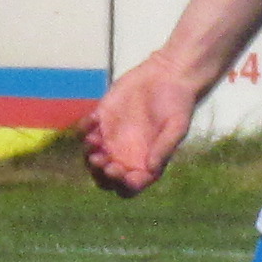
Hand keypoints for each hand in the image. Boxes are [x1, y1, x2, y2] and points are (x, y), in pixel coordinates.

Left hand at [86, 58, 201, 196]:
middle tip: (100, 159)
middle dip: (100, 173)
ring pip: (91, 158)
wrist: (167, 75)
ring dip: (89, 154)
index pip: (130, 186)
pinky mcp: (101, 121)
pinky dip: (84, 129)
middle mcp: (127, 156)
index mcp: (146, 163)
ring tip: (95, 139)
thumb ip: (164, 147)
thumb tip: (151, 168)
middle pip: (105, 178)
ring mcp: (111, 140)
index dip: (121, 184)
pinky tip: (94, 118)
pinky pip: (84, 132)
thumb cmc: (178, 103)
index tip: (118, 170)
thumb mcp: (177, 126)